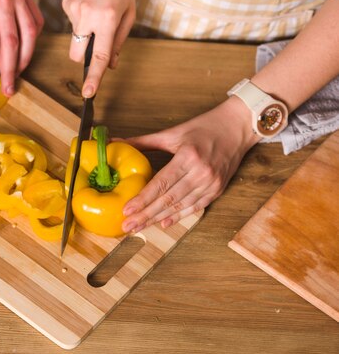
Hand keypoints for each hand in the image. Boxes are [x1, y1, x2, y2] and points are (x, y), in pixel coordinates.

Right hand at [62, 0, 133, 97]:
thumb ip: (120, 40)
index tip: (88, 93)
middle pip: (77, 54)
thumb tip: (111, 64)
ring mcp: (73, 9)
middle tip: (97, 42)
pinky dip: (81, 20)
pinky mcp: (64, 4)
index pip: (99, 56)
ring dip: (85, 34)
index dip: (94, 77)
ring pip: (75, 38)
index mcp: (108, 18)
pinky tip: (89, 2)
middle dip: (85, 56)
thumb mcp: (129, 11)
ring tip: (97, 11)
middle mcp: (88, 15)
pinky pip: (72, 23)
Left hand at [117, 98, 260, 231]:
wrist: (237, 127)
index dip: (143, 199)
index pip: (161, 183)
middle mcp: (201, 173)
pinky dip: (179, 216)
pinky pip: (195, 207)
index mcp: (188, 157)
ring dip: (159, 218)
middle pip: (168, 199)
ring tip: (140, 226)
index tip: (127, 210)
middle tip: (128, 225)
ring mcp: (211, 183)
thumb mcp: (172, 133)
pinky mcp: (218, 190)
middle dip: (146, 214)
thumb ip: (143, 141)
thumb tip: (115, 142)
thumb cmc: (204, 127)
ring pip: (181, 207)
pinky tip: (163, 222)